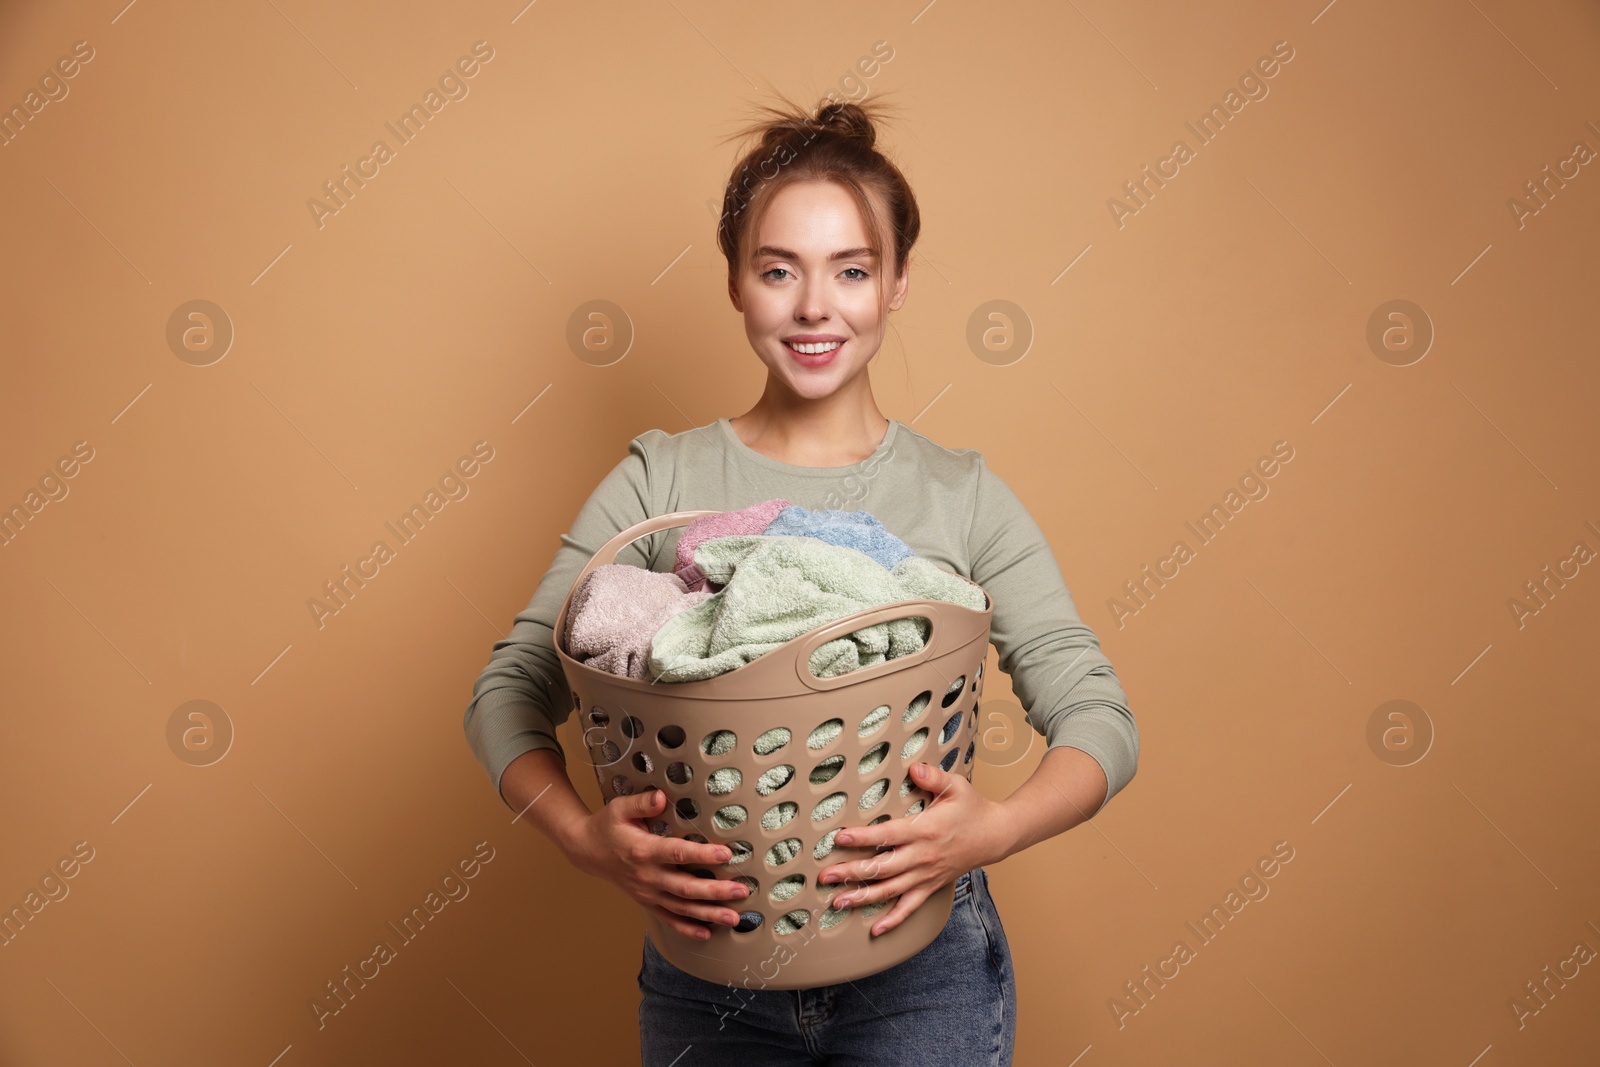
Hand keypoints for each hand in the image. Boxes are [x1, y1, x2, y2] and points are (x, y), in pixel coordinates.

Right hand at [563, 787, 751, 939]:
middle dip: (715, 891)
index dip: (701, 855)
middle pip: (685, 887)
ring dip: (709, 914)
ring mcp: (647, 893)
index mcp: (642, 850)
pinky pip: (669, 919)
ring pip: (681, 907)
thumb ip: (642, 802)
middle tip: (741, 891)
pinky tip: (707, 933)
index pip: (676, 853)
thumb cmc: (607, 826)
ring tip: (734, 918)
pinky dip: (688, 928)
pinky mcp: (647, 901)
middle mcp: (646, 876)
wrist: (587, 851)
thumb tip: (662, 796)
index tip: (725, 854)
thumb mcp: (620, 808)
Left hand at [817, 760, 1015, 936]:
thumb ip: (933, 777)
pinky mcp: (931, 886)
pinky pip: (910, 907)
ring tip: (838, 902)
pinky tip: (876, 930)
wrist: (995, 836)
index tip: (840, 837)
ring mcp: (926, 874)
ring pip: (890, 890)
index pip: (888, 835)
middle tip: (825, 876)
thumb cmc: (972, 808)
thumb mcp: (956, 786)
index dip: (862, 837)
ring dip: (863, 898)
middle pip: (882, 868)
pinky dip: (893, 920)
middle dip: (851, 872)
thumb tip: (914, 768)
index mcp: (925, 830)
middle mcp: (923, 856)